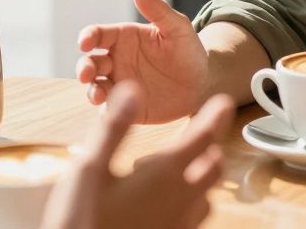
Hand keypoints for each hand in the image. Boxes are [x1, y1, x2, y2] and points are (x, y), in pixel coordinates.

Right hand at [42, 81, 234, 228]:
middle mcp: (181, 201)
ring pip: (207, 196)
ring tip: (180, 168)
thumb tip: (132, 91)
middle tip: (201, 133)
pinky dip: (190, 203)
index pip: (203, 137)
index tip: (224, 101)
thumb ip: (113, 129)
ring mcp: (179, 226)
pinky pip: (194, 220)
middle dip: (210, 146)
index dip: (216, 116)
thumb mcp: (88, 169)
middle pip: (214, 166)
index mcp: (164, 175)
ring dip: (201, 177)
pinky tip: (165, 204)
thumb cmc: (80, 220)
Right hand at [77, 0, 209, 122]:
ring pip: (94, 86)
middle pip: (90, 61)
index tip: (86, 42)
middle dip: (84, 67)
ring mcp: (119, 84)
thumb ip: (158, 10)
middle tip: (87, 73)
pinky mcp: (126, 107)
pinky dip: (106, 110)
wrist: (202, 84)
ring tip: (99, 94)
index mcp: (124, 38)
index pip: (98, 34)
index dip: (88, 37)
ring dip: (91, 89)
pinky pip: (109, 109)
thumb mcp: (177, 28)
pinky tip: (112, 110)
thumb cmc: (188, 51)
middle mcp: (116, 60)